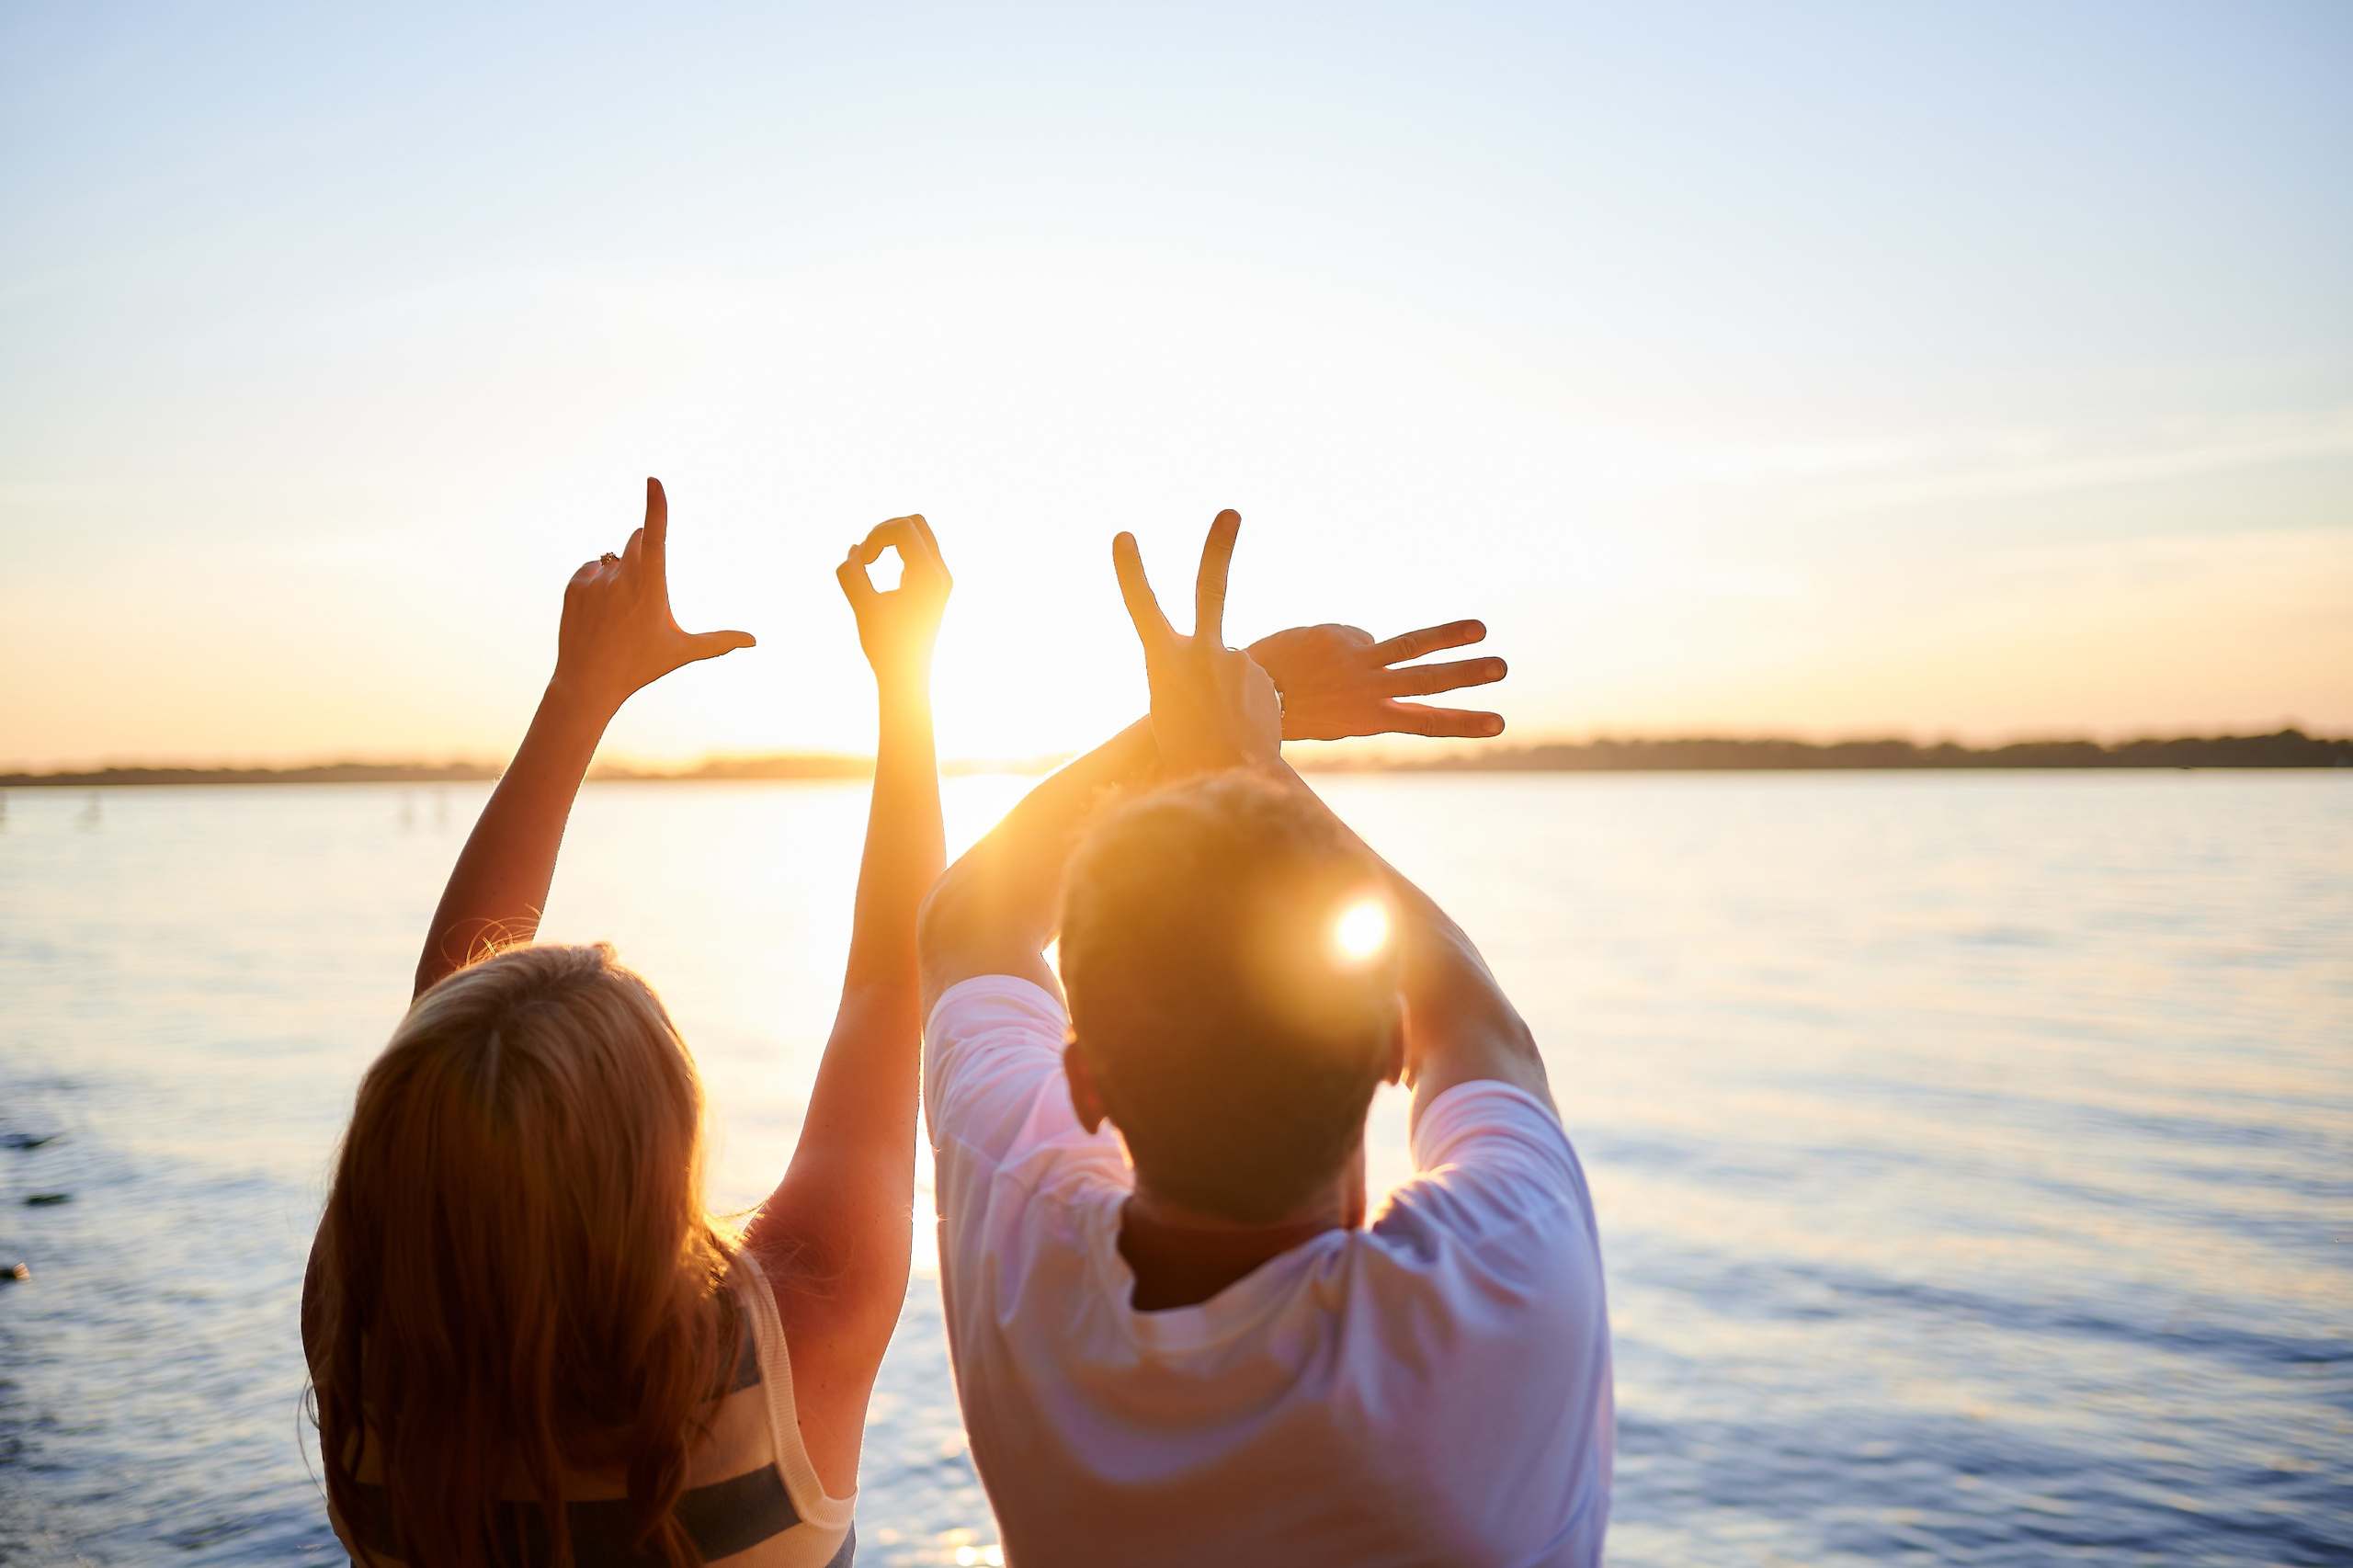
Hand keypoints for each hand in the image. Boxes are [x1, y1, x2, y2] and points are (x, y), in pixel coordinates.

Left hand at [552, 478, 754, 711]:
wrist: (588, 683)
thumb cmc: (640, 666)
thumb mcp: (682, 652)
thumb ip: (719, 641)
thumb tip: (753, 641)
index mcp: (650, 584)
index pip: (654, 533)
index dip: (656, 504)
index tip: (653, 480)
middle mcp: (621, 575)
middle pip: (636, 541)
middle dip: (644, 551)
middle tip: (645, 589)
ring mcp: (595, 580)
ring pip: (613, 558)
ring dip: (620, 573)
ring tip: (618, 612)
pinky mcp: (574, 587)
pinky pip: (590, 569)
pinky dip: (597, 581)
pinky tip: (599, 611)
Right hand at [837, 514, 952, 681]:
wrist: (907, 677)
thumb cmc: (885, 647)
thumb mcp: (862, 607)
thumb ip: (851, 574)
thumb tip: (856, 548)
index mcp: (930, 578)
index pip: (904, 528)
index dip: (876, 535)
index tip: (864, 562)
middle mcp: (941, 574)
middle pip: (915, 523)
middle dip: (884, 530)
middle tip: (867, 556)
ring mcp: (940, 579)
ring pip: (918, 534)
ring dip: (889, 538)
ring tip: (868, 560)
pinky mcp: (932, 585)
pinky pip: (916, 551)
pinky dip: (894, 550)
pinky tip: (872, 568)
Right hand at [1113, 509, 1283, 776]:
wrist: (1228, 782)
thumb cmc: (1186, 757)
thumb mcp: (1170, 713)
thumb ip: (1191, 677)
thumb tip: (1228, 663)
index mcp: (1164, 661)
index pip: (1142, 606)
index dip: (1131, 570)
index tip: (1124, 536)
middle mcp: (1200, 652)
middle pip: (1210, 588)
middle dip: (1218, 547)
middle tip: (1231, 512)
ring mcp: (1236, 662)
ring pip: (1229, 668)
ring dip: (1227, 696)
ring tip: (1220, 732)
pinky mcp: (1263, 676)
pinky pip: (1250, 688)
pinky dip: (1245, 708)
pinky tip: (1240, 734)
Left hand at [1246, 621, 1506, 739]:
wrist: (1243, 693)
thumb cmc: (1290, 708)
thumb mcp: (1334, 714)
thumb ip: (1365, 687)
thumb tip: (1376, 644)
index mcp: (1369, 721)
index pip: (1425, 723)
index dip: (1462, 722)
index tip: (1498, 724)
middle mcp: (1369, 694)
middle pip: (1427, 681)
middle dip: (1466, 674)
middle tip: (1501, 667)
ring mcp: (1356, 664)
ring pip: (1410, 648)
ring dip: (1448, 637)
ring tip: (1481, 630)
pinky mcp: (1340, 638)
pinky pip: (1356, 635)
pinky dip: (1344, 644)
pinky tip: (1316, 657)